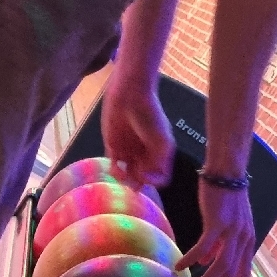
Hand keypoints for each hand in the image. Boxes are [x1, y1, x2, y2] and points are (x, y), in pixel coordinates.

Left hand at [101, 75, 174, 189]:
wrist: (130, 95)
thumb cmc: (149, 115)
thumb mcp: (163, 140)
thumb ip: (160, 161)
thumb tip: (149, 177)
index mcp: (159, 154)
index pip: (160, 177)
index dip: (155, 181)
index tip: (147, 176)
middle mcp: (145, 155)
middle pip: (144, 178)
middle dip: (140, 181)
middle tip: (136, 177)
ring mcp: (130, 152)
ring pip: (129, 175)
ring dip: (127, 180)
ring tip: (125, 175)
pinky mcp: (114, 147)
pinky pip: (115, 166)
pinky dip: (116, 172)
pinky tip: (117, 169)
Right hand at [176, 179, 255, 276]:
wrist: (226, 170)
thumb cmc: (224, 195)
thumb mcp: (226, 223)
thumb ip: (219, 245)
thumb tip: (206, 263)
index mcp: (247, 241)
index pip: (245, 274)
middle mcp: (243, 240)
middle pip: (230, 276)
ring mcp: (232, 232)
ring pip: (219, 267)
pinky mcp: (218, 223)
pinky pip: (204, 247)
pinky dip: (191, 259)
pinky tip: (179, 266)